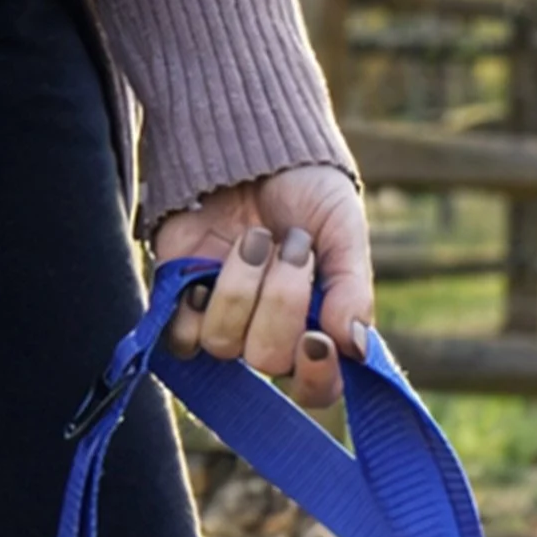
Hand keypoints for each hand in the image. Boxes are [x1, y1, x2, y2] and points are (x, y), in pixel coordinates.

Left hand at [152, 165, 372, 411]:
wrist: (247, 145)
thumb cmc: (306, 192)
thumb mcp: (345, 233)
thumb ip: (353, 291)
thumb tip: (356, 348)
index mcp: (320, 330)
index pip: (319, 390)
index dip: (316, 376)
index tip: (317, 337)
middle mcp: (272, 336)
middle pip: (268, 360)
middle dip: (281, 301)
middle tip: (293, 247)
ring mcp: (225, 321)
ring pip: (223, 344)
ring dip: (241, 286)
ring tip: (255, 239)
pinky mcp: (180, 301)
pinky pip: (179, 337)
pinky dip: (192, 303)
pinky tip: (209, 265)